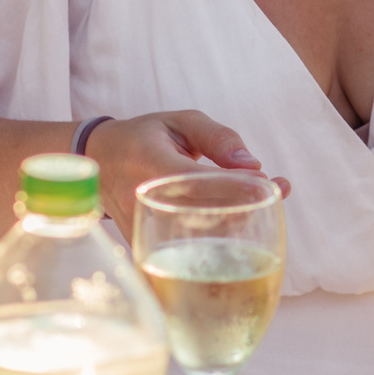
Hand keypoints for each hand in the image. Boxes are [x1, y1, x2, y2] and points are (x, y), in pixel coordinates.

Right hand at [86, 110, 289, 232]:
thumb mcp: (180, 122)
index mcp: (150, 165)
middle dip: (246, 207)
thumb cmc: (144, 138)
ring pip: (199, 241)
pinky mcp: (147, 249)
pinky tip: (241, 223)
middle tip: (276, 191)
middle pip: (203, 216)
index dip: (236, 186)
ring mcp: (144, 230)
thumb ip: (218, 138)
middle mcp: (144, 202)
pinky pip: (189, 252)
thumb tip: (252, 164)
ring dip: (237, 226)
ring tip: (265, 203)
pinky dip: (219, 240)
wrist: (97, 163)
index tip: (268, 184)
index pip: (197, 182)